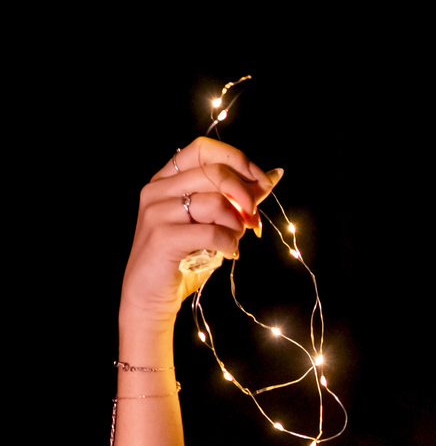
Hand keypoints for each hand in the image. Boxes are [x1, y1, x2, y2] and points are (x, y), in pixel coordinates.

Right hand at [120, 137, 281, 329]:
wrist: (150, 297)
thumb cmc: (184, 258)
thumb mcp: (215, 222)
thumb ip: (240, 197)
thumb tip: (275, 173)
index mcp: (166, 180)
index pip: (203, 148)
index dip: (238, 160)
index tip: (263, 181)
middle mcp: (157, 190)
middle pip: (215, 172)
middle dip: (246, 197)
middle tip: (253, 221)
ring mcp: (156, 212)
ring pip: (216, 202)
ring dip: (237, 225)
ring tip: (233, 240)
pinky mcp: (162, 237)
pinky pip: (212, 232)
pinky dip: (229, 244)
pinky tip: (228, 253)